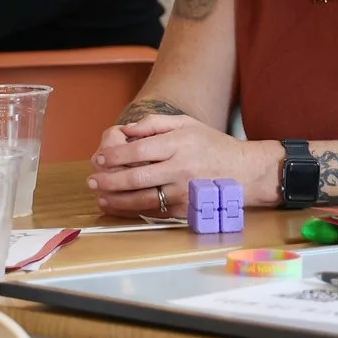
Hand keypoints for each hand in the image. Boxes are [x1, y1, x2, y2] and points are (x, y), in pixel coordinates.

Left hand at [89, 113, 273, 212]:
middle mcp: (181, 168)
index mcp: (180, 144)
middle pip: (137, 177)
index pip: (140, 150)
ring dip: (118, 200)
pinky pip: (156, 212)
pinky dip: (135, 211)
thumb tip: (126, 130)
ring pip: (143, 199)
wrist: (245, 172)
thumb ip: (155, 125)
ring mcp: (185, 191)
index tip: (100, 159)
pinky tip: (122, 207)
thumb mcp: (187, 124)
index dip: (115, 155)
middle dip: (109, 180)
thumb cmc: (213, 145)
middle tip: (92, 181)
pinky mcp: (187, 209)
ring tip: (101, 198)